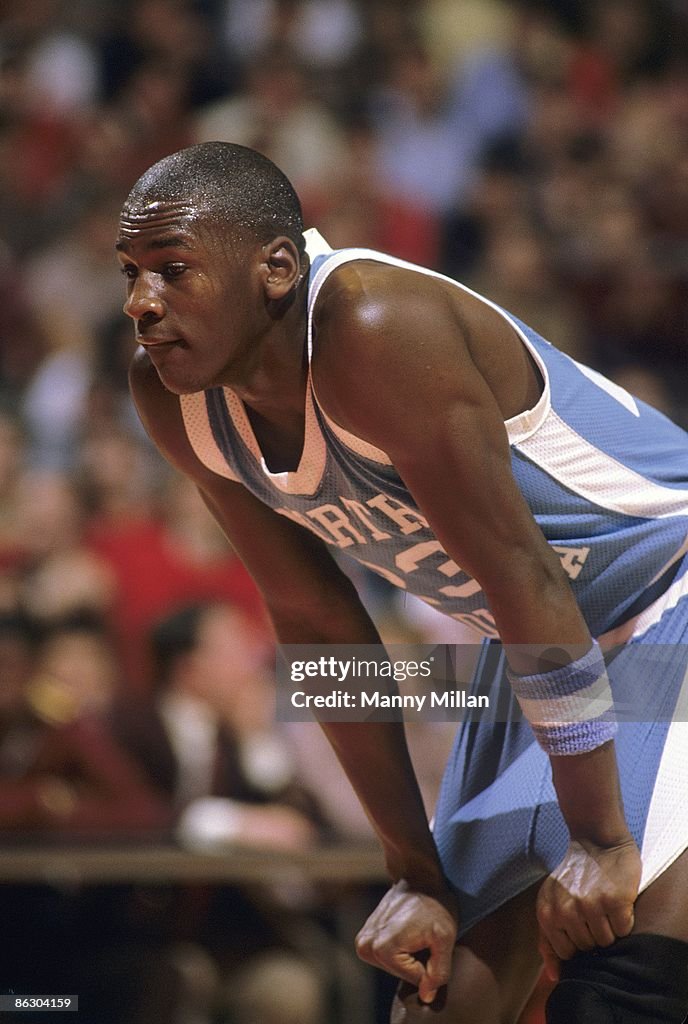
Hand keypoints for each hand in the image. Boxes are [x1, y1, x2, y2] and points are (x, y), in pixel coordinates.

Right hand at [355, 880, 457, 1003]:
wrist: (417, 877)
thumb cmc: (434, 904)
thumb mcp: (445, 938)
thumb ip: (439, 971)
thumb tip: (426, 995)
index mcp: (383, 949)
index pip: (415, 978)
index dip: (430, 961)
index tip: (429, 938)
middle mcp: (366, 947)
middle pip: (402, 974)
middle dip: (418, 960)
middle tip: (423, 934)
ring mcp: (363, 943)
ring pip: (396, 968)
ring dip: (410, 956)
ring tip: (415, 932)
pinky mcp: (364, 940)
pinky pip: (388, 959)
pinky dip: (401, 951)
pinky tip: (407, 932)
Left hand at [537, 837, 641, 980]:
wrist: (596, 840)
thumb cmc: (574, 875)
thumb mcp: (550, 902)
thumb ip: (548, 939)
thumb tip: (556, 976)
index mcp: (546, 912)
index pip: (567, 953)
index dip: (577, 942)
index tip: (580, 923)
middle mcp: (565, 910)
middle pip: (588, 948)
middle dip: (593, 933)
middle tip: (593, 908)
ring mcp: (590, 905)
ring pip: (607, 942)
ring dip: (610, 927)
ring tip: (603, 904)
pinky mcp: (614, 900)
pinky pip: (624, 929)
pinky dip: (624, 918)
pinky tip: (616, 900)